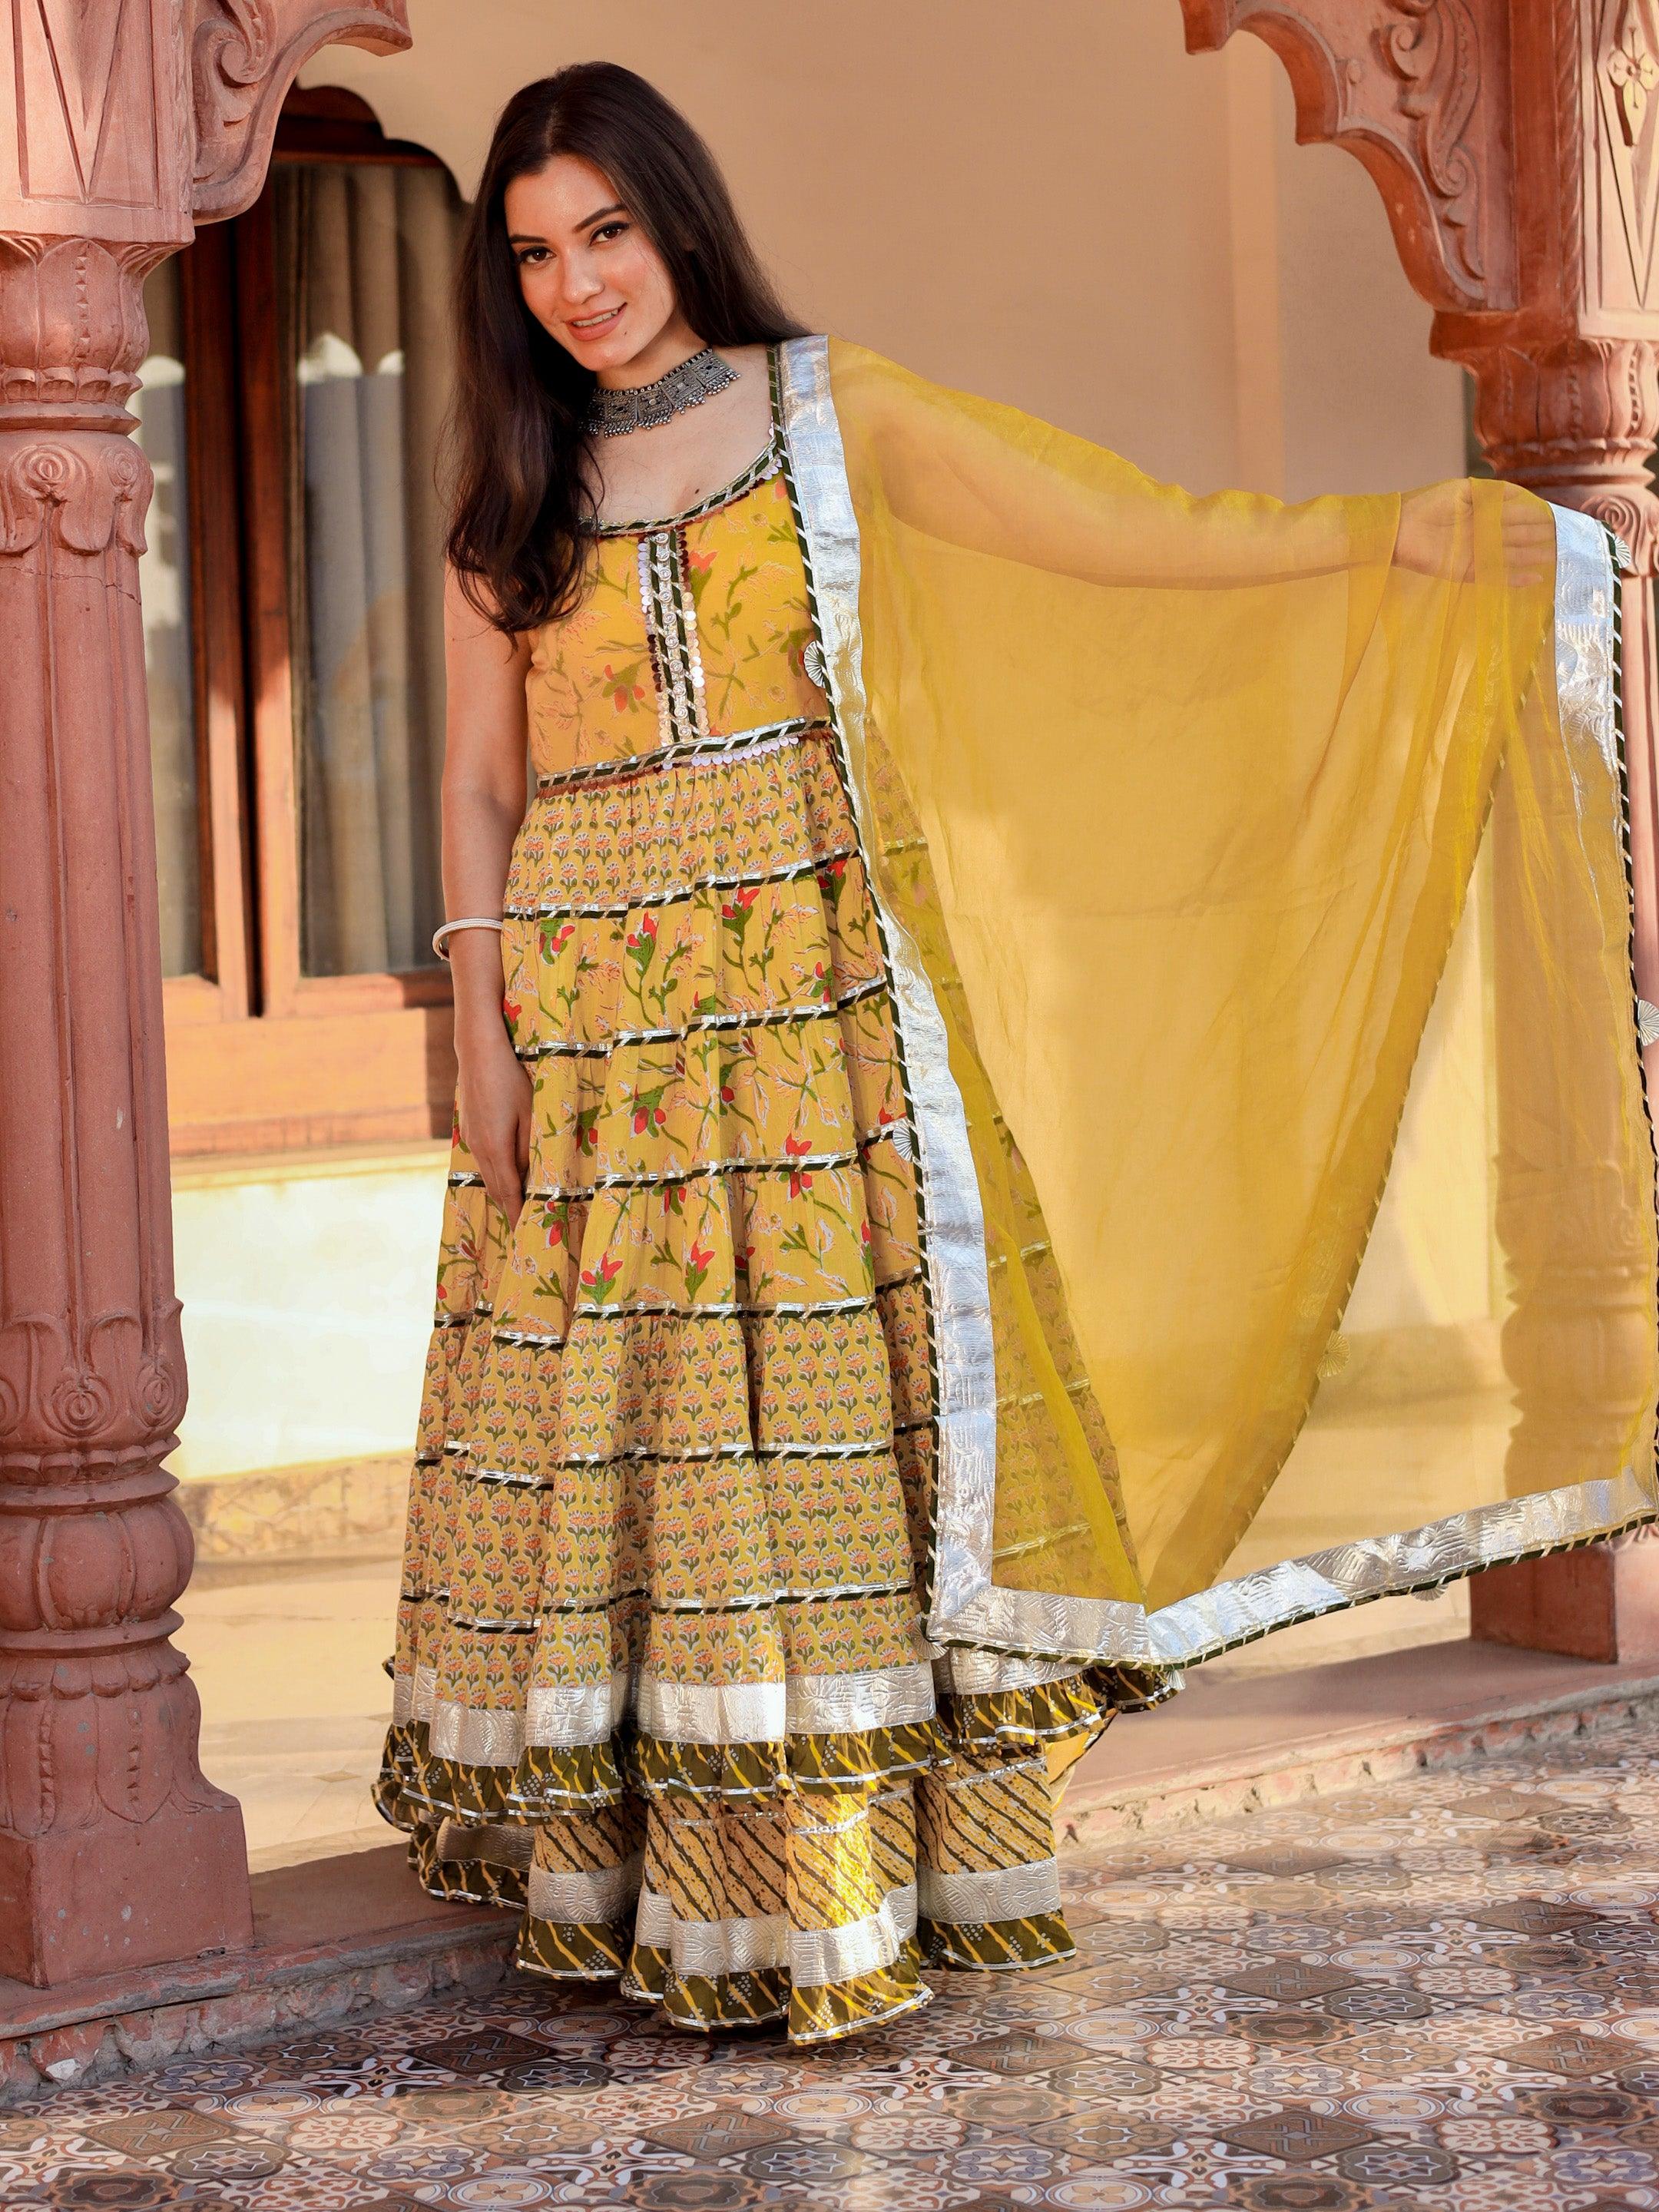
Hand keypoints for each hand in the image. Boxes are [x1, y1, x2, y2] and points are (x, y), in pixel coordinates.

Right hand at [456, 1022, 531, 1227]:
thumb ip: (529, 1146)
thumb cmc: (510, 1079)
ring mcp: (472, 1139)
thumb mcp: (529, 1112)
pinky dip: (495, 1177)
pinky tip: (504, 1178)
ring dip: (502, 1194)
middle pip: (497, 1189)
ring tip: (515, 1210)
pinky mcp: (471, 1130)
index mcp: (496, 1149)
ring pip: (489, 1176)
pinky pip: (484, 1162)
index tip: (524, 1234)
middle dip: (509, 1210)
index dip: (517, 1214)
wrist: (478, 1053)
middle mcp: (481, 1149)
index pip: (509, 1192)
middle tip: (522, 1230)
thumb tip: (530, 1173)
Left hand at [1394, 479, 1553, 587]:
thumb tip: (1522, 495)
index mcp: (1484, 512)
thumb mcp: (1462, 490)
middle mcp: (1483, 534)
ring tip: (1558, 558)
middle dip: (1542, 537)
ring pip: (1511, 556)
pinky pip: (1494, 576)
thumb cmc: (1426, 504)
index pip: (1517, 514)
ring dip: (1534, 557)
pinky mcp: (1466, 572)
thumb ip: (1492, 493)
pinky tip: (1534, 578)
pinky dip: (1513, 578)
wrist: (1397, 529)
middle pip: (1519, 535)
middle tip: (1568, 540)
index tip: (1560, 518)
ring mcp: (1476, 553)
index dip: (1538, 516)